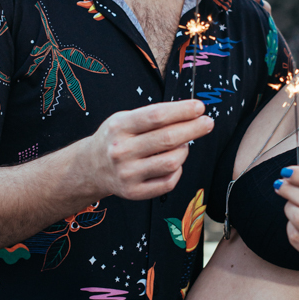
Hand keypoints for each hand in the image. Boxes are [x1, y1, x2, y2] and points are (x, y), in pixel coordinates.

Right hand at [85, 100, 213, 200]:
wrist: (91, 168)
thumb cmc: (116, 138)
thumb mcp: (124, 118)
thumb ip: (152, 116)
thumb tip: (191, 113)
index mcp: (119, 127)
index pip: (156, 116)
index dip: (182, 111)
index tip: (200, 107)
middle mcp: (121, 151)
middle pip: (168, 139)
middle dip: (193, 129)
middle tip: (208, 123)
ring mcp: (127, 174)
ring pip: (172, 161)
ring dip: (184, 150)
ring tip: (184, 144)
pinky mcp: (134, 192)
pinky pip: (169, 181)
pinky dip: (178, 170)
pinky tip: (175, 163)